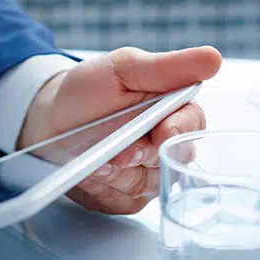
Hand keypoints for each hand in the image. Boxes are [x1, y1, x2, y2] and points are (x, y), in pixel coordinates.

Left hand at [17, 46, 221, 213]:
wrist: (46, 119)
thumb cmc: (87, 91)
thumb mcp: (123, 69)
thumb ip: (167, 67)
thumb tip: (213, 58)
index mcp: (172, 111)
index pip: (192, 125)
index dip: (179, 130)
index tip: (163, 132)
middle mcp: (165, 145)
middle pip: (174, 161)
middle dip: (141, 155)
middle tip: (118, 152)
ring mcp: (147, 173)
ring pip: (147, 184)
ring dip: (118, 173)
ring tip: (95, 160)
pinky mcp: (126, 197)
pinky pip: (125, 201)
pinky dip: (105, 189)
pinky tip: (90, 175)